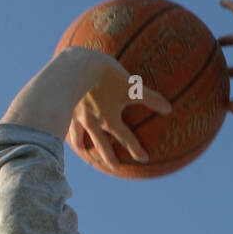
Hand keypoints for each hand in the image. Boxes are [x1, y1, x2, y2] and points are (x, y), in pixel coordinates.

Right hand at [65, 50, 171, 167]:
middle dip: (108, 157)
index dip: (136, 149)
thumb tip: (169, 108)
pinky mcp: (64, 108)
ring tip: (84, 150)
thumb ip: (149, 98)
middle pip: (102, 145)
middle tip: (115, 166)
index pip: (126, 138)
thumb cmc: (106, 77)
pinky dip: (65, 129)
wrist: (75, 67)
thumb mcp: (131, 86)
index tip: (143, 159)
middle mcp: (93, 124)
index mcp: (109, 120)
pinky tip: (63, 128)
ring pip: (79, 138)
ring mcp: (77, 118)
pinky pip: (65, 122)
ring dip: (83, 146)